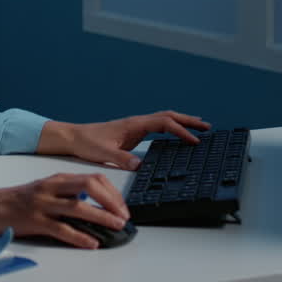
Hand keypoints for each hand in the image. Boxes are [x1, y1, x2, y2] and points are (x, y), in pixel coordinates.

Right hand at [0, 172, 129, 248]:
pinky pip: (62, 229)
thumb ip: (69, 192)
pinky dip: (79, 237)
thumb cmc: (20, 199)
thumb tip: (97, 204)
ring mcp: (43, 204)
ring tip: (116, 226)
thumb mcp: (46, 188)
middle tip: (123, 216)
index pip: (93, 178)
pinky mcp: (35, 221)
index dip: (112, 192)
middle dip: (111, 201)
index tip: (122, 206)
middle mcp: (52, 188)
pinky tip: (91, 243)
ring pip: (78, 208)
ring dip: (101, 218)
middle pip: (89, 186)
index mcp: (57, 179)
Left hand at [37, 111, 211, 169]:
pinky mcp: (132, 132)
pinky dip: (170, 128)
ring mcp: (135, 126)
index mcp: (134, 124)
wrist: (73, 137)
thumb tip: (140, 165)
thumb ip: (122, 159)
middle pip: (169, 116)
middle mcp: (137, 122)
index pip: (164, 123)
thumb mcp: (104, 153)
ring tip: (199, 127)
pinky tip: (175, 135)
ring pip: (164, 119)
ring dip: (181, 122)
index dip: (181, 131)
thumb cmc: (87, 143)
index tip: (194, 141)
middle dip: (188, 121)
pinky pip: (157, 126)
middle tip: (207, 127)